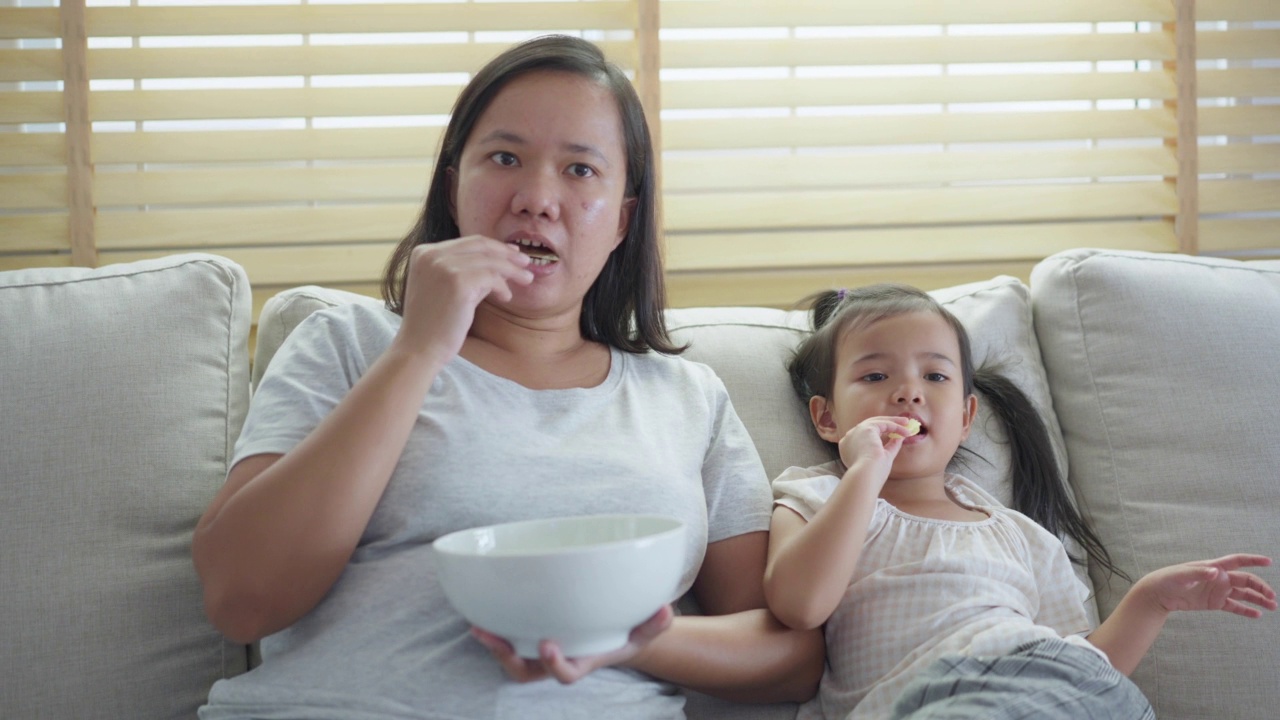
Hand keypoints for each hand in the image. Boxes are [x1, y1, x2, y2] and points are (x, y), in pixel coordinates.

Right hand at [394, 236, 533, 360]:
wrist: (419, 348)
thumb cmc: (433, 324)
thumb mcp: (443, 287)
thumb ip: (464, 271)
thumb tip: (499, 260)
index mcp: (424, 252)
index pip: (468, 242)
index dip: (494, 247)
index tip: (512, 254)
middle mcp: (431, 254)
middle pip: (480, 246)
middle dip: (507, 254)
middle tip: (526, 263)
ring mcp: (443, 266)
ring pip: (490, 261)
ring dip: (512, 270)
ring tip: (527, 279)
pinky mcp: (457, 282)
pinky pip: (491, 277)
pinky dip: (502, 286)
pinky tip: (506, 297)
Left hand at [471, 604, 673, 684]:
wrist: (612, 634)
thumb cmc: (626, 633)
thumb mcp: (645, 631)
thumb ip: (655, 623)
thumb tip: (666, 609)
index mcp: (582, 662)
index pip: (565, 674)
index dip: (554, 664)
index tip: (548, 644)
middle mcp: (557, 659)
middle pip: (525, 672)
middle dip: (508, 658)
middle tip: (494, 638)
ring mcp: (540, 650)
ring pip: (511, 658)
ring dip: (495, 644)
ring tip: (479, 626)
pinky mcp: (531, 634)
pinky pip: (510, 636)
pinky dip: (496, 626)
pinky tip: (482, 607)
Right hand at [836, 416, 916, 480]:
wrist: (866, 476)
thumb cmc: (873, 474)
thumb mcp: (883, 458)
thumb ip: (890, 447)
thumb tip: (899, 438)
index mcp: (848, 449)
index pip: (864, 437)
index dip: (879, 435)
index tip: (893, 436)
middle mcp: (848, 439)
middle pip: (869, 426)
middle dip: (887, 425)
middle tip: (902, 425)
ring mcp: (855, 432)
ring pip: (876, 422)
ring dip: (893, 422)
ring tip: (907, 424)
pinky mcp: (864, 429)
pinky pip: (882, 423)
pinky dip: (895, 426)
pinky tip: (905, 431)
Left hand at [1139, 554, 1276, 617]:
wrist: (1159, 594)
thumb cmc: (1168, 579)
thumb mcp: (1182, 575)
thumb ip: (1199, 572)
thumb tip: (1215, 572)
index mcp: (1213, 567)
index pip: (1237, 561)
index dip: (1253, 560)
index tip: (1269, 562)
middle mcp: (1219, 578)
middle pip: (1246, 580)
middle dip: (1260, 587)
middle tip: (1272, 598)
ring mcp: (1218, 590)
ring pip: (1244, 594)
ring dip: (1258, 599)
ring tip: (1272, 606)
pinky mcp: (1214, 603)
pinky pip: (1234, 606)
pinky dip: (1246, 610)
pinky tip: (1257, 615)